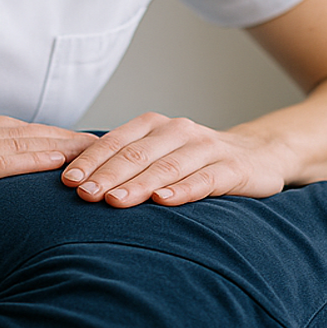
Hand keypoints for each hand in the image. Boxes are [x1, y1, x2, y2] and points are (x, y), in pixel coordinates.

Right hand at [0, 117, 93, 214]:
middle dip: (67, 136)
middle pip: (25, 131)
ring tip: (99, 150)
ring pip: (19, 141)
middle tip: (109, 142)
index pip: (10, 131)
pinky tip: (57, 164)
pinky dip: (31, 160)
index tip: (82, 140)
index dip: (48, 134)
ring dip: (61, 144)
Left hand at [60, 113, 294, 206]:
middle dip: (108, 175)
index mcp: (154, 126)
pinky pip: (204, 179)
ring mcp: (207, 148)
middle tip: (83, 195)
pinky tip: (164, 201)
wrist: (259, 154)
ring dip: (139, 184)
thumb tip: (75, 182)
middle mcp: (179, 131)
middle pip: (137, 154)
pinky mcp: (232, 168)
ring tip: (115, 201)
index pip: (116, 142)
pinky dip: (183, 190)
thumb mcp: (159, 154)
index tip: (67, 181)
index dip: (91, 161)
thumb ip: (125, 163)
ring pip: (167, 166)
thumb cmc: (195, 160)